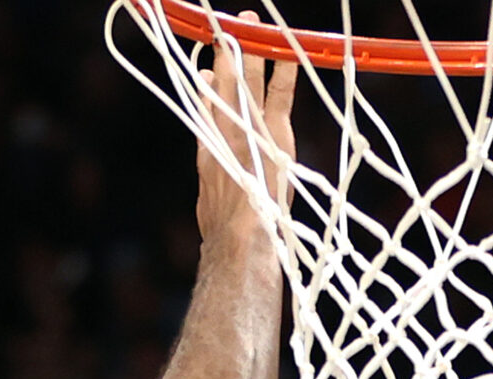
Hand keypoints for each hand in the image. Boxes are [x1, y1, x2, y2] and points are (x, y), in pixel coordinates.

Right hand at [194, 16, 297, 246]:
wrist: (236, 239)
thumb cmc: (224, 234)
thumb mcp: (210, 202)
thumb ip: (213, 183)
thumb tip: (212, 183)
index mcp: (208, 151)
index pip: (205, 109)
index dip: (206, 87)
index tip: (204, 71)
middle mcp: (223, 134)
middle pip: (221, 85)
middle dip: (224, 55)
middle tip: (225, 29)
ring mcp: (247, 131)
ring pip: (246, 82)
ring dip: (249, 51)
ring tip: (250, 24)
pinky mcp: (273, 135)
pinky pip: (279, 94)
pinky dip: (284, 70)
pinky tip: (288, 50)